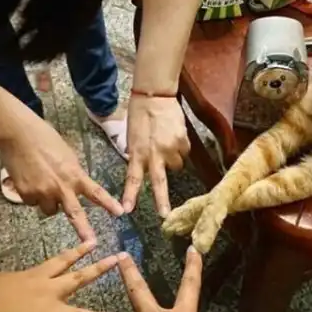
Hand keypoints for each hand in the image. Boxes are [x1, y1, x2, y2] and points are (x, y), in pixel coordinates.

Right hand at [0, 114, 122, 242]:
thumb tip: (75, 185)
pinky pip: (33, 203)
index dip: (108, 204)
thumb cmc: (44, 138)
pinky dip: (33, 196)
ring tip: (43, 183)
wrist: (17, 134)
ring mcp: (41, 192)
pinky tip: (29, 179)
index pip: (96, 192)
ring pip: (50, 210)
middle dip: (84, 230)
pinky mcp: (25, 194)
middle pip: (75, 214)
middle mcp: (60, 187)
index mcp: (74, 175)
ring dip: (49, 203)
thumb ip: (73, 174)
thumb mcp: (68, 156)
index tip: (120, 213)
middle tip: (92, 243)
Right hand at [0, 243, 117, 311]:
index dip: (78, 251)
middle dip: (98, 268)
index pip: (62, 260)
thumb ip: (21, 280)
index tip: (94, 242)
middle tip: (116, 260)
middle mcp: (48, 291)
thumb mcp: (3, 280)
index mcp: (36, 276)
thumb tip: (24, 282)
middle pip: (78, 278)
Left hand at [123, 97, 189, 216]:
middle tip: (165, 215)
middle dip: (162, 201)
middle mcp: (154, 154)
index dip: (130, 195)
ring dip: (173, 159)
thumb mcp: (132, 136)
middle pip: (159, 182)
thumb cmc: (140, 114)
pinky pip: (185, 152)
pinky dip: (181, 147)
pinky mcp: (182, 141)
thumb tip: (143, 164)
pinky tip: (174, 135)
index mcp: (137, 153)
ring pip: (176, 165)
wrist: (155, 95)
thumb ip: (137, 153)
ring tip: (166, 143)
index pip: (133, 178)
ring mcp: (170, 148)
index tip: (127, 210)